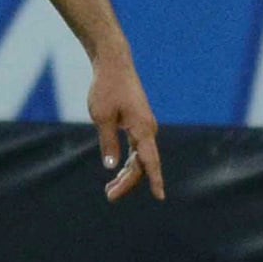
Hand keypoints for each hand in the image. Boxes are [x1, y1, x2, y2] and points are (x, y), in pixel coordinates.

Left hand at [88, 48, 166, 202]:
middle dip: (128, 183)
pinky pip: (137, 150)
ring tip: (110, 191)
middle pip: (142, 164)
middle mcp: (148, 130)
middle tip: (109, 196)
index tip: (160, 197)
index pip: (150, 161)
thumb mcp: (102, 116)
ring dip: (127, 176)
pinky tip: (117, 172)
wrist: (114, 64)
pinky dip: (128, 163)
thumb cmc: (107, 88)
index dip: (155, 180)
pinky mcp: (138, 124)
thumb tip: (111, 167)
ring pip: (139, 159)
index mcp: (142, 128)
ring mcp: (145, 127)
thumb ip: (108, 142)